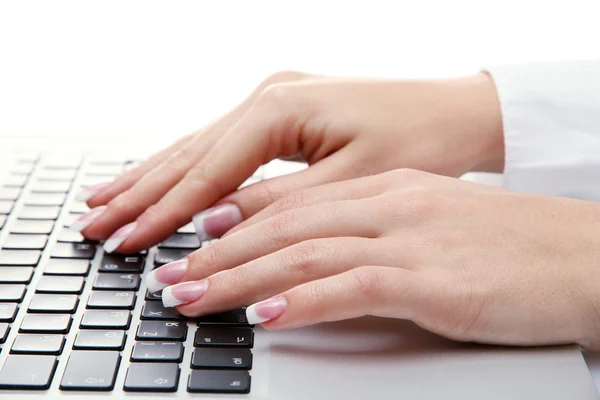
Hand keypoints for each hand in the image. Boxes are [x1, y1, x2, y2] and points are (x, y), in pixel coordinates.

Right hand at [73, 71, 502, 252]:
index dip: (163, 211)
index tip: (127, 240)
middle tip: (94, 224)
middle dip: (140, 192)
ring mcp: (272, 100)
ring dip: (151, 177)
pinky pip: (221, 145)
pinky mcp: (281, 112)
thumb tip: (216, 223)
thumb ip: (278, 205)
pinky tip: (159, 179)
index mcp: (280, 108)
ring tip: (106, 200)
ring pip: (198, 146)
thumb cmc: (418, 139)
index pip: (206, 170)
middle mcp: (268, 96)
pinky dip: (187, 168)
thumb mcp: (350, 181)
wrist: (456, 111)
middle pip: (189, 152)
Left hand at [146, 169, 599, 349]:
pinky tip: (264, 316)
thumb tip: (320, 258)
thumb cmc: (508, 245)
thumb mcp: (428, 225)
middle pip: (283, 226)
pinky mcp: (432, 280)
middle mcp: (389, 204)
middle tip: (171, 276)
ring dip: (240, 278)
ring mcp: (409, 239)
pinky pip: (351, 287)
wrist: (583, 256)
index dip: (236, 223)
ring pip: (303, 254)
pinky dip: (301, 301)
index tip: (193, 242)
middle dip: (219, 253)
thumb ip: (371, 235)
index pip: (293, 203)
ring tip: (193, 297)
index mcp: (386, 189)